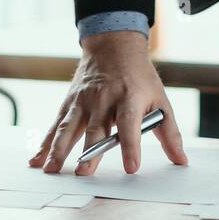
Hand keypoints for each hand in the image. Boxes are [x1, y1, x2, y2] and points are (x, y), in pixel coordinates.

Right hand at [30, 31, 187, 176]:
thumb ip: (169, 132)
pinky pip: (56, 124)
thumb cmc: (139, 78)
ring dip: (59, 149)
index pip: (130, 124)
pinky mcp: (70, 102)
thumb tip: (181, 161)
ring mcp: (83, 100)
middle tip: (84, 174)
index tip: (132, 167)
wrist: (113, 45)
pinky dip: (44, 143)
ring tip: (51, 170)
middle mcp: (104, 99)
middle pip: (96, 128)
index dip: (132, 145)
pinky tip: (36, 160)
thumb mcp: (160, 99)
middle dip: (90, 152)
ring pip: (69, 127)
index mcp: (129, 97)